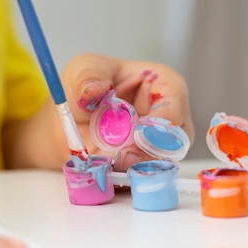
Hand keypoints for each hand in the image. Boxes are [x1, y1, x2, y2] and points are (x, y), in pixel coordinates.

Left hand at [2, 53, 194, 171]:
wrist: (70, 118)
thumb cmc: (86, 86)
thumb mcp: (83, 70)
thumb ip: (88, 78)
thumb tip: (94, 92)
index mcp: (163, 84)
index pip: (175, 101)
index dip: (163, 118)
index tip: (141, 131)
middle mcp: (168, 118)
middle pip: (177, 139)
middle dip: (153, 149)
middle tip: (126, 153)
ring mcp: (158, 146)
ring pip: (162, 163)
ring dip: (137, 166)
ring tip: (110, 162)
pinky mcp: (143, 167)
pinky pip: (143, 178)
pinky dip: (125, 177)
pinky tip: (107, 172)